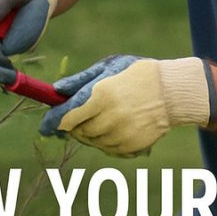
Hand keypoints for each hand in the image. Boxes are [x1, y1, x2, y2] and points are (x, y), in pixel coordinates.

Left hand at [39, 54, 212, 156]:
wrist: (172, 92)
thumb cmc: (136, 73)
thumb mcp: (109, 67)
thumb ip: (81, 80)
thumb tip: (57, 90)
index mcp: (102, 95)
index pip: (67, 116)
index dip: (52, 122)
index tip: (45, 126)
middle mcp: (109, 118)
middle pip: (77, 131)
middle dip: (72, 125)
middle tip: (77, 115)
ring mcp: (121, 135)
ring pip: (91, 141)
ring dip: (88, 132)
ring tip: (102, 115)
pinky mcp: (130, 147)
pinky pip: (107, 149)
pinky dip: (105, 140)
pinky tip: (116, 124)